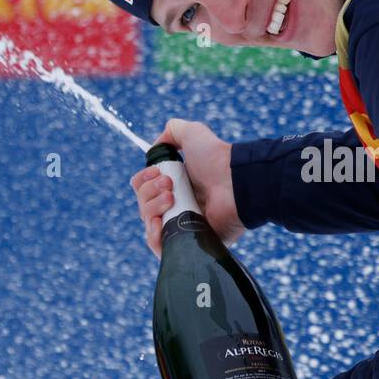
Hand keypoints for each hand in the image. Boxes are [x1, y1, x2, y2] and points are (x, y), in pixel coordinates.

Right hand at [130, 118, 244, 255]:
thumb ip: (172, 131)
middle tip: (171, 185)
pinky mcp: (189, 243)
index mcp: (175, 186)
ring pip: (149, 224)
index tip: (157, 172)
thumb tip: (155, 147)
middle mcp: (177, 206)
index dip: (144, 181)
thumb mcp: (192, 133)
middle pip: (143, 206)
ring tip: (172, 198)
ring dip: (152, 207)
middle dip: (149, 192)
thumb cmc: (216, 158)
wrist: (235, 182)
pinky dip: (154, 234)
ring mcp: (182, 226)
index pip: (143, 190)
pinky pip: (160, 246)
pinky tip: (160, 222)